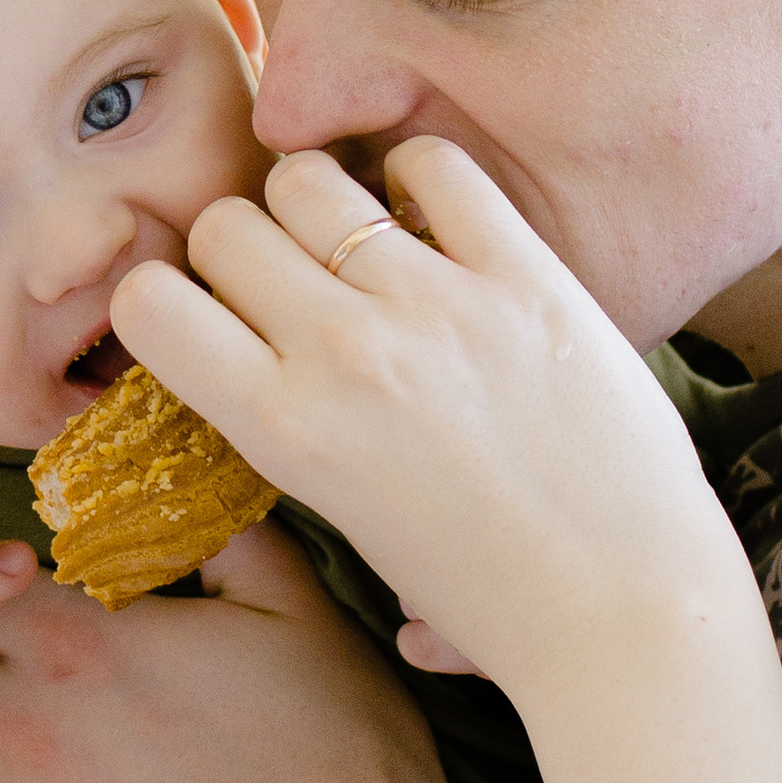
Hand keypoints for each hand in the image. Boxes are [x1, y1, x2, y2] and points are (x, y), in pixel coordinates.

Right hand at [112, 139, 748, 709]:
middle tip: (290, 280)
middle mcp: (343, 353)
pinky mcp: (525, 276)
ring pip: (310, 178)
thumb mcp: (357, 535)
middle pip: (224, 225)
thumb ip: (298, 455)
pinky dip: (422, 176)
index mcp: (285, 429)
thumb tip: (263, 405)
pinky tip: (438, 219)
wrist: (631, 616)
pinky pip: (435, 166)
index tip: (209, 316)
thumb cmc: (497, 605)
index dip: (168, 299)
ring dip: (319, 202)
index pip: (149, 302)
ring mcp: (435, 306)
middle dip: (241, 245)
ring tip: (361, 244)